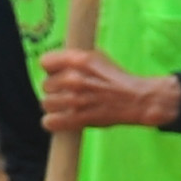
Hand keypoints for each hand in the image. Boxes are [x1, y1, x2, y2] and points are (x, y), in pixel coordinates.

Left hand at [37, 46, 180, 133]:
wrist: (135, 99)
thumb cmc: (116, 78)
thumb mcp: (96, 57)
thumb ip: (74, 59)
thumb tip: (53, 64)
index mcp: (78, 60)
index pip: (45, 62)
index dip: (50, 69)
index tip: (56, 74)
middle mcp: (74, 78)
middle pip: (45, 85)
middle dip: (54, 90)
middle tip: (67, 94)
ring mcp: (75, 99)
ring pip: (46, 103)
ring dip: (54, 107)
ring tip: (65, 107)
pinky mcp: (77, 118)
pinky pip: (50, 121)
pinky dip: (53, 122)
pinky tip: (60, 120)